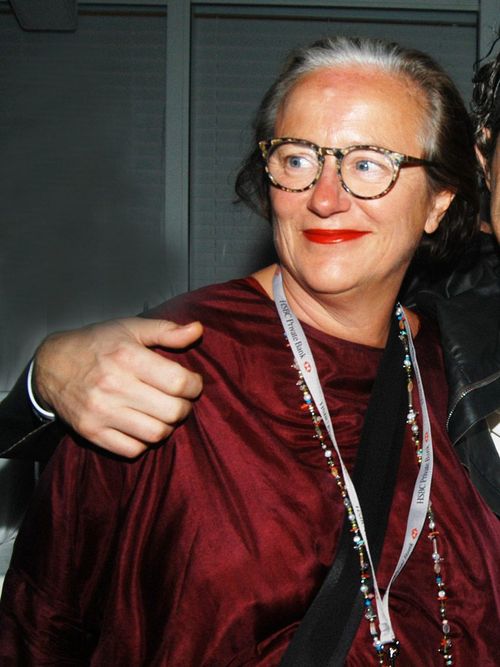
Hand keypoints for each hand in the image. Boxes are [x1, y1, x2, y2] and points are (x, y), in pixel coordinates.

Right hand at [33, 318, 202, 456]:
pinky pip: (132, 450)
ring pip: (156, 434)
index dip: (194, 385)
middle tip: (180, 400)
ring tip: (163, 413)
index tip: (191, 383)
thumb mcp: (131, 328)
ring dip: (167, 426)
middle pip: (172, 412)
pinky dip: (144, 441)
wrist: (52, 365)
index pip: (179, 382)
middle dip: (184, 407)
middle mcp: (113, 386)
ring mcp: (100, 412)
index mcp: (127, 357)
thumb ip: (167, 331)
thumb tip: (198, 330)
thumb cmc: (97, 344)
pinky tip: (142, 425)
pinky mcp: (91, 432)